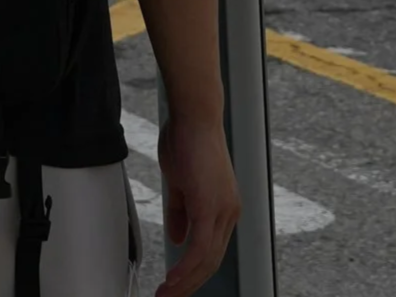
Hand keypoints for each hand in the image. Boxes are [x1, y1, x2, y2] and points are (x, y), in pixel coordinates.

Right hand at [155, 110, 239, 296]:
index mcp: (224, 208)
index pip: (211, 252)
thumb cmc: (187, 140)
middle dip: (188, 285)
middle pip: (211, 263)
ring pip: (206, 261)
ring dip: (184, 282)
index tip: (176, 285)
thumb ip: (180, 213)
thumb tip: (178, 239)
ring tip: (166, 294)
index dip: (193, 272)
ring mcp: (222, 211)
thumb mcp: (180, 183)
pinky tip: (173, 279)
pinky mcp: (210, 207)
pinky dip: (185, 268)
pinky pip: (199, 248)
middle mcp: (229, 213)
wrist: (194, 115)